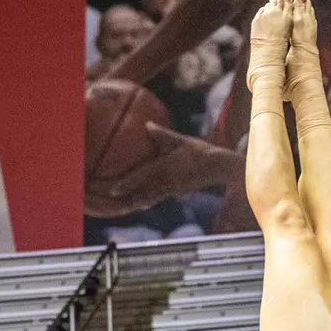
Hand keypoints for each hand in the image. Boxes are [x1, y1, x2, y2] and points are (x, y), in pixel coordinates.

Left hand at [85, 124, 240, 215]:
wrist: (217, 167)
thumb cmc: (199, 151)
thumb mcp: (180, 140)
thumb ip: (162, 134)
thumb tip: (146, 124)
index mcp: (164, 167)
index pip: (141, 177)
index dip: (126, 184)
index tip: (113, 191)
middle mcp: (167, 182)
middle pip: (144, 195)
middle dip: (130, 201)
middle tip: (116, 205)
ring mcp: (173, 189)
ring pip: (152, 198)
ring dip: (140, 202)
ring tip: (128, 206)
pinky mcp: (178, 192)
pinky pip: (161, 197)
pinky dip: (151, 200)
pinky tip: (145, 202)